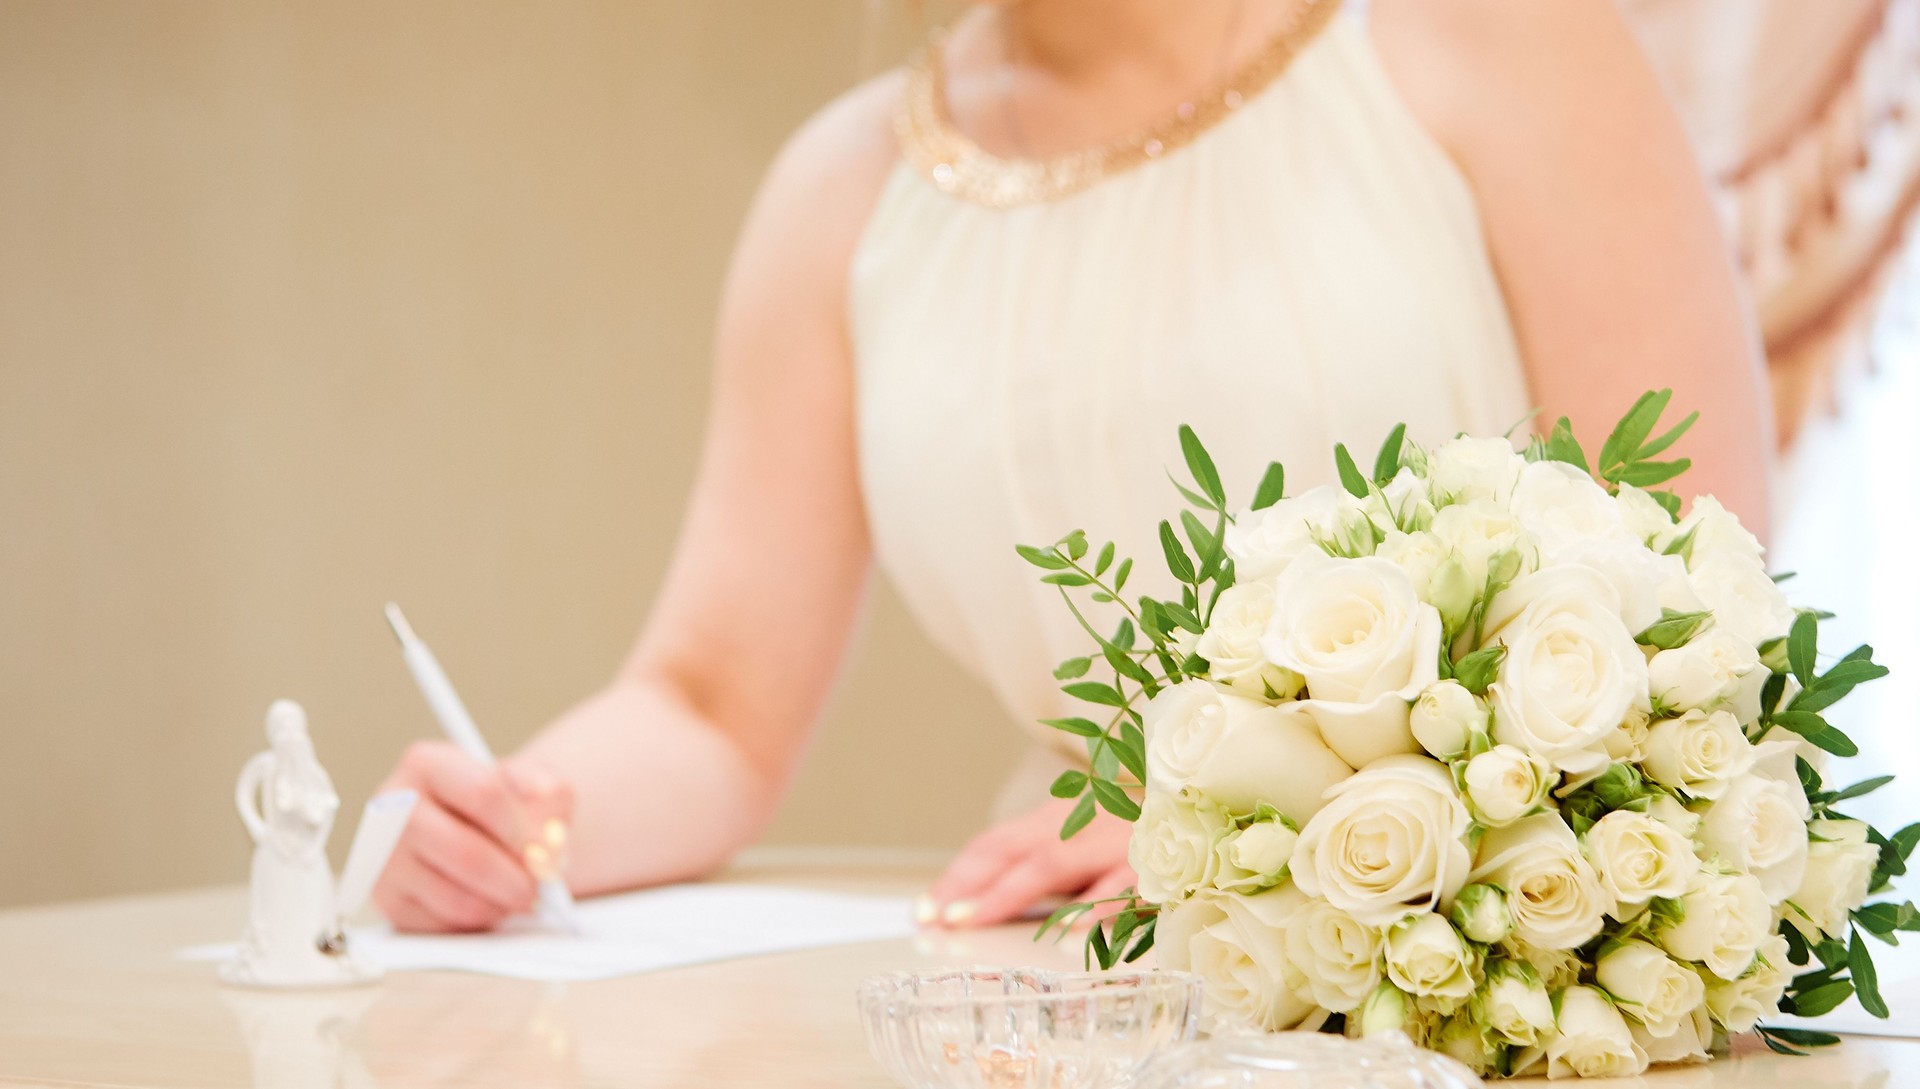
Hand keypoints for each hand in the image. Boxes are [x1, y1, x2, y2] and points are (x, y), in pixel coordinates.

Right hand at [371, 741, 574, 932]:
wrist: (473, 827)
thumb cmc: (502, 802)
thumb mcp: (532, 781)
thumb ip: (550, 797)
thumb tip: (544, 841)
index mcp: (426, 763)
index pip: (483, 794)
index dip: (522, 829)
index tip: (543, 849)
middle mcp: (393, 807)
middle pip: (467, 854)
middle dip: (516, 878)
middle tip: (539, 887)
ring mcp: (384, 856)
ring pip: (457, 899)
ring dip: (501, 905)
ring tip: (517, 892)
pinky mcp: (388, 900)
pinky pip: (444, 926)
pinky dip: (478, 922)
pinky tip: (489, 901)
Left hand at [922, 797, 1135, 928]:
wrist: (1204, 791)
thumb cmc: (1133, 827)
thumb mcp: (1081, 835)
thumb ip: (1042, 863)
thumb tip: (984, 903)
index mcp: (1059, 817)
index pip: (997, 844)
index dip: (960, 875)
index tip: (927, 908)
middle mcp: (1083, 824)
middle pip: (1018, 853)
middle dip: (976, 887)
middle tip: (944, 919)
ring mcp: (1117, 841)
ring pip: (1059, 862)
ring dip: (1015, 891)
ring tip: (979, 918)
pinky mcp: (1156, 863)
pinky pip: (1122, 883)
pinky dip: (1097, 904)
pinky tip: (1072, 928)